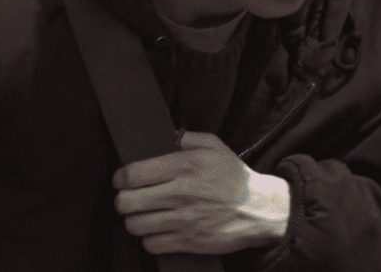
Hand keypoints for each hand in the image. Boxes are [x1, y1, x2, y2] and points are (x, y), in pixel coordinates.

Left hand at [112, 131, 289, 254]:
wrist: (260, 210)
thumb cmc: (235, 178)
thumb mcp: (215, 147)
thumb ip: (188, 138)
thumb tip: (166, 136)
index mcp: (184, 166)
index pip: (134, 174)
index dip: (120, 178)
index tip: (121, 180)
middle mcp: (180, 193)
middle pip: (128, 202)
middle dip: (122, 200)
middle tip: (128, 198)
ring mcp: (184, 220)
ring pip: (136, 225)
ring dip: (134, 220)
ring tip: (141, 215)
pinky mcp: (189, 241)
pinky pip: (152, 244)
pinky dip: (149, 239)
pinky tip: (156, 230)